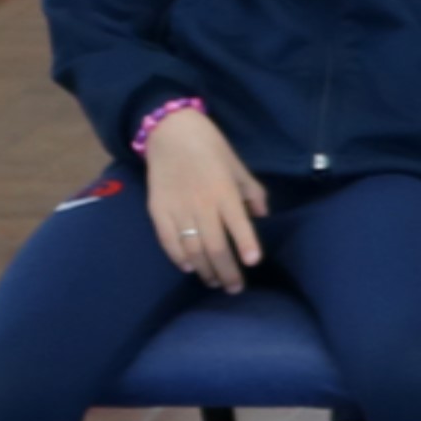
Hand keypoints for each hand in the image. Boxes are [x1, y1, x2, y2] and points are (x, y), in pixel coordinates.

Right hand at [141, 110, 266, 292]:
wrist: (170, 132)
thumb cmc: (210, 148)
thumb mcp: (237, 165)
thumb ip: (252, 191)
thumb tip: (262, 215)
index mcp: (224, 192)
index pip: (239, 225)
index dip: (247, 245)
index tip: (253, 263)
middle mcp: (202, 204)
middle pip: (215, 246)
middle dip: (226, 271)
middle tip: (234, 288)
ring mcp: (178, 209)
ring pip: (192, 249)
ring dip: (204, 269)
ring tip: (214, 282)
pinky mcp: (158, 210)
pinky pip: (168, 240)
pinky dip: (179, 257)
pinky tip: (188, 267)